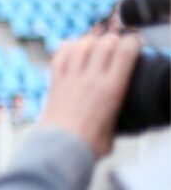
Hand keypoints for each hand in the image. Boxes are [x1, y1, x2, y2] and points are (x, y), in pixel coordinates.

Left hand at [39, 33, 139, 158]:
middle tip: (115, 46)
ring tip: (95, 46)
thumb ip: (118, 118)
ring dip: (91, 41)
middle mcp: (91, 79)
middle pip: (104, 43)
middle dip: (113, 40)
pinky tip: (74, 49)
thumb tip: (122, 120)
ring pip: (82, 45)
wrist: (59, 149)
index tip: (135, 45)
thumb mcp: (116, 130)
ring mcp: (71, 79)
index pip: (125, 51)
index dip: (133, 42)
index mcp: (112, 89)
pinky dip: (68, 47)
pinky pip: (60, 55)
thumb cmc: (89, 145)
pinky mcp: (55, 82)